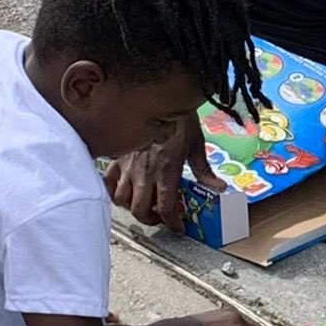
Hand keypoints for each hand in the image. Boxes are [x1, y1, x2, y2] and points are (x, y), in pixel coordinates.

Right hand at [104, 117, 216, 231]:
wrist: (158, 97)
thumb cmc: (179, 120)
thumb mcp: (196, 145)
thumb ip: (204, 170)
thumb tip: (218, 187)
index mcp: (166, 171)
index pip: (166, 208)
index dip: (172, 224)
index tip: (177, 228)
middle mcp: (145, 172)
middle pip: (140, 210)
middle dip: (151, 220)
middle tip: (160, 217)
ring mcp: (128, 165)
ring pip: (121, 199)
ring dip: (132, 207)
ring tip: (142, 204)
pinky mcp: (117, 157)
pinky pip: (107, 180)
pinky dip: (112, 190)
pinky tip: (122, 190)